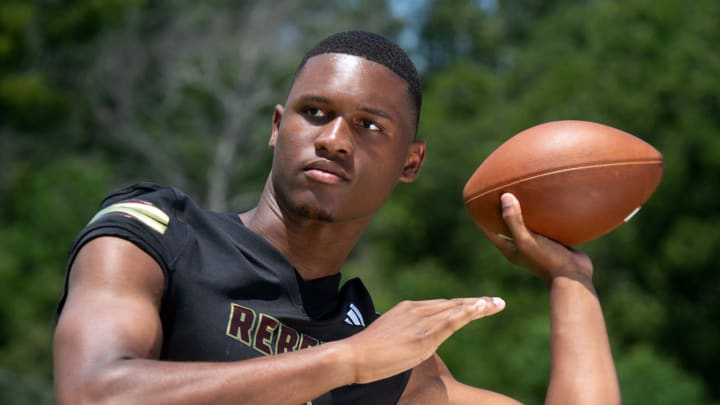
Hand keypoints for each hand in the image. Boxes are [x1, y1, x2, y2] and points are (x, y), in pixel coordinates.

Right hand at [337, 296, 505, 383]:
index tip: (477, 305)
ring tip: (497, 304)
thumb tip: (414, 342)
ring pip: (455, 310)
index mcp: (408, 310)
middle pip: (452, 304)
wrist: (354, 355)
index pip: (441, 306)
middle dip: (475, 303)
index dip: (461, 305)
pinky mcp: (424, 334)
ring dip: (479, 306)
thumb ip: (406, 336)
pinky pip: (452, 320)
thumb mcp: (390, 339)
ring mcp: (421, 320)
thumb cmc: (367, 353)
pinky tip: (483, 308)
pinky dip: (469, 313)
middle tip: (495, 302)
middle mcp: (416, 310)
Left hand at [481, 193, 592, 283]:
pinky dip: (544, 213)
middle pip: (507, 224)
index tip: (475, 202)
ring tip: (523, 190)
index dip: (481, 217)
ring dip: (525, 210)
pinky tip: (549, 199)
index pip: (489, 230)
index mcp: (510, 248)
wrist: (574, 275)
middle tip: (500, 190)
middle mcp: (522, 245)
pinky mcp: (553, 241)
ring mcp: (538, 243)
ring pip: (528, 223)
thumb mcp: (525, 240)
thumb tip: (505, 196)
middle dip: (503, 210)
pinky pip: (546, 224)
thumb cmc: (546, 260)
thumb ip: (513, 221)